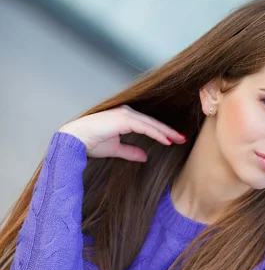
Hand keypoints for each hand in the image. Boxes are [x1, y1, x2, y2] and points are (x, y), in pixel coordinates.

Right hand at [58, 104, 186, 160]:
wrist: (75, 140)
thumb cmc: (90, 143)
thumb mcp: (115, 149)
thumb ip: (130, 151)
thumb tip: (144, 156)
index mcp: (124, 118)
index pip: (148, 125)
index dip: (162, 133)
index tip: (174, 140)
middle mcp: (126, 113)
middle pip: (153, 122)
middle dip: (169, 131)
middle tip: (183, 139)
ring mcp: (125, 114)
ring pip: (151, 124)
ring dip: (166, 132)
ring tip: (179, 140)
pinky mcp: (123, 119)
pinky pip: (145, 127)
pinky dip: (157, 133)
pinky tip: (167, 140)